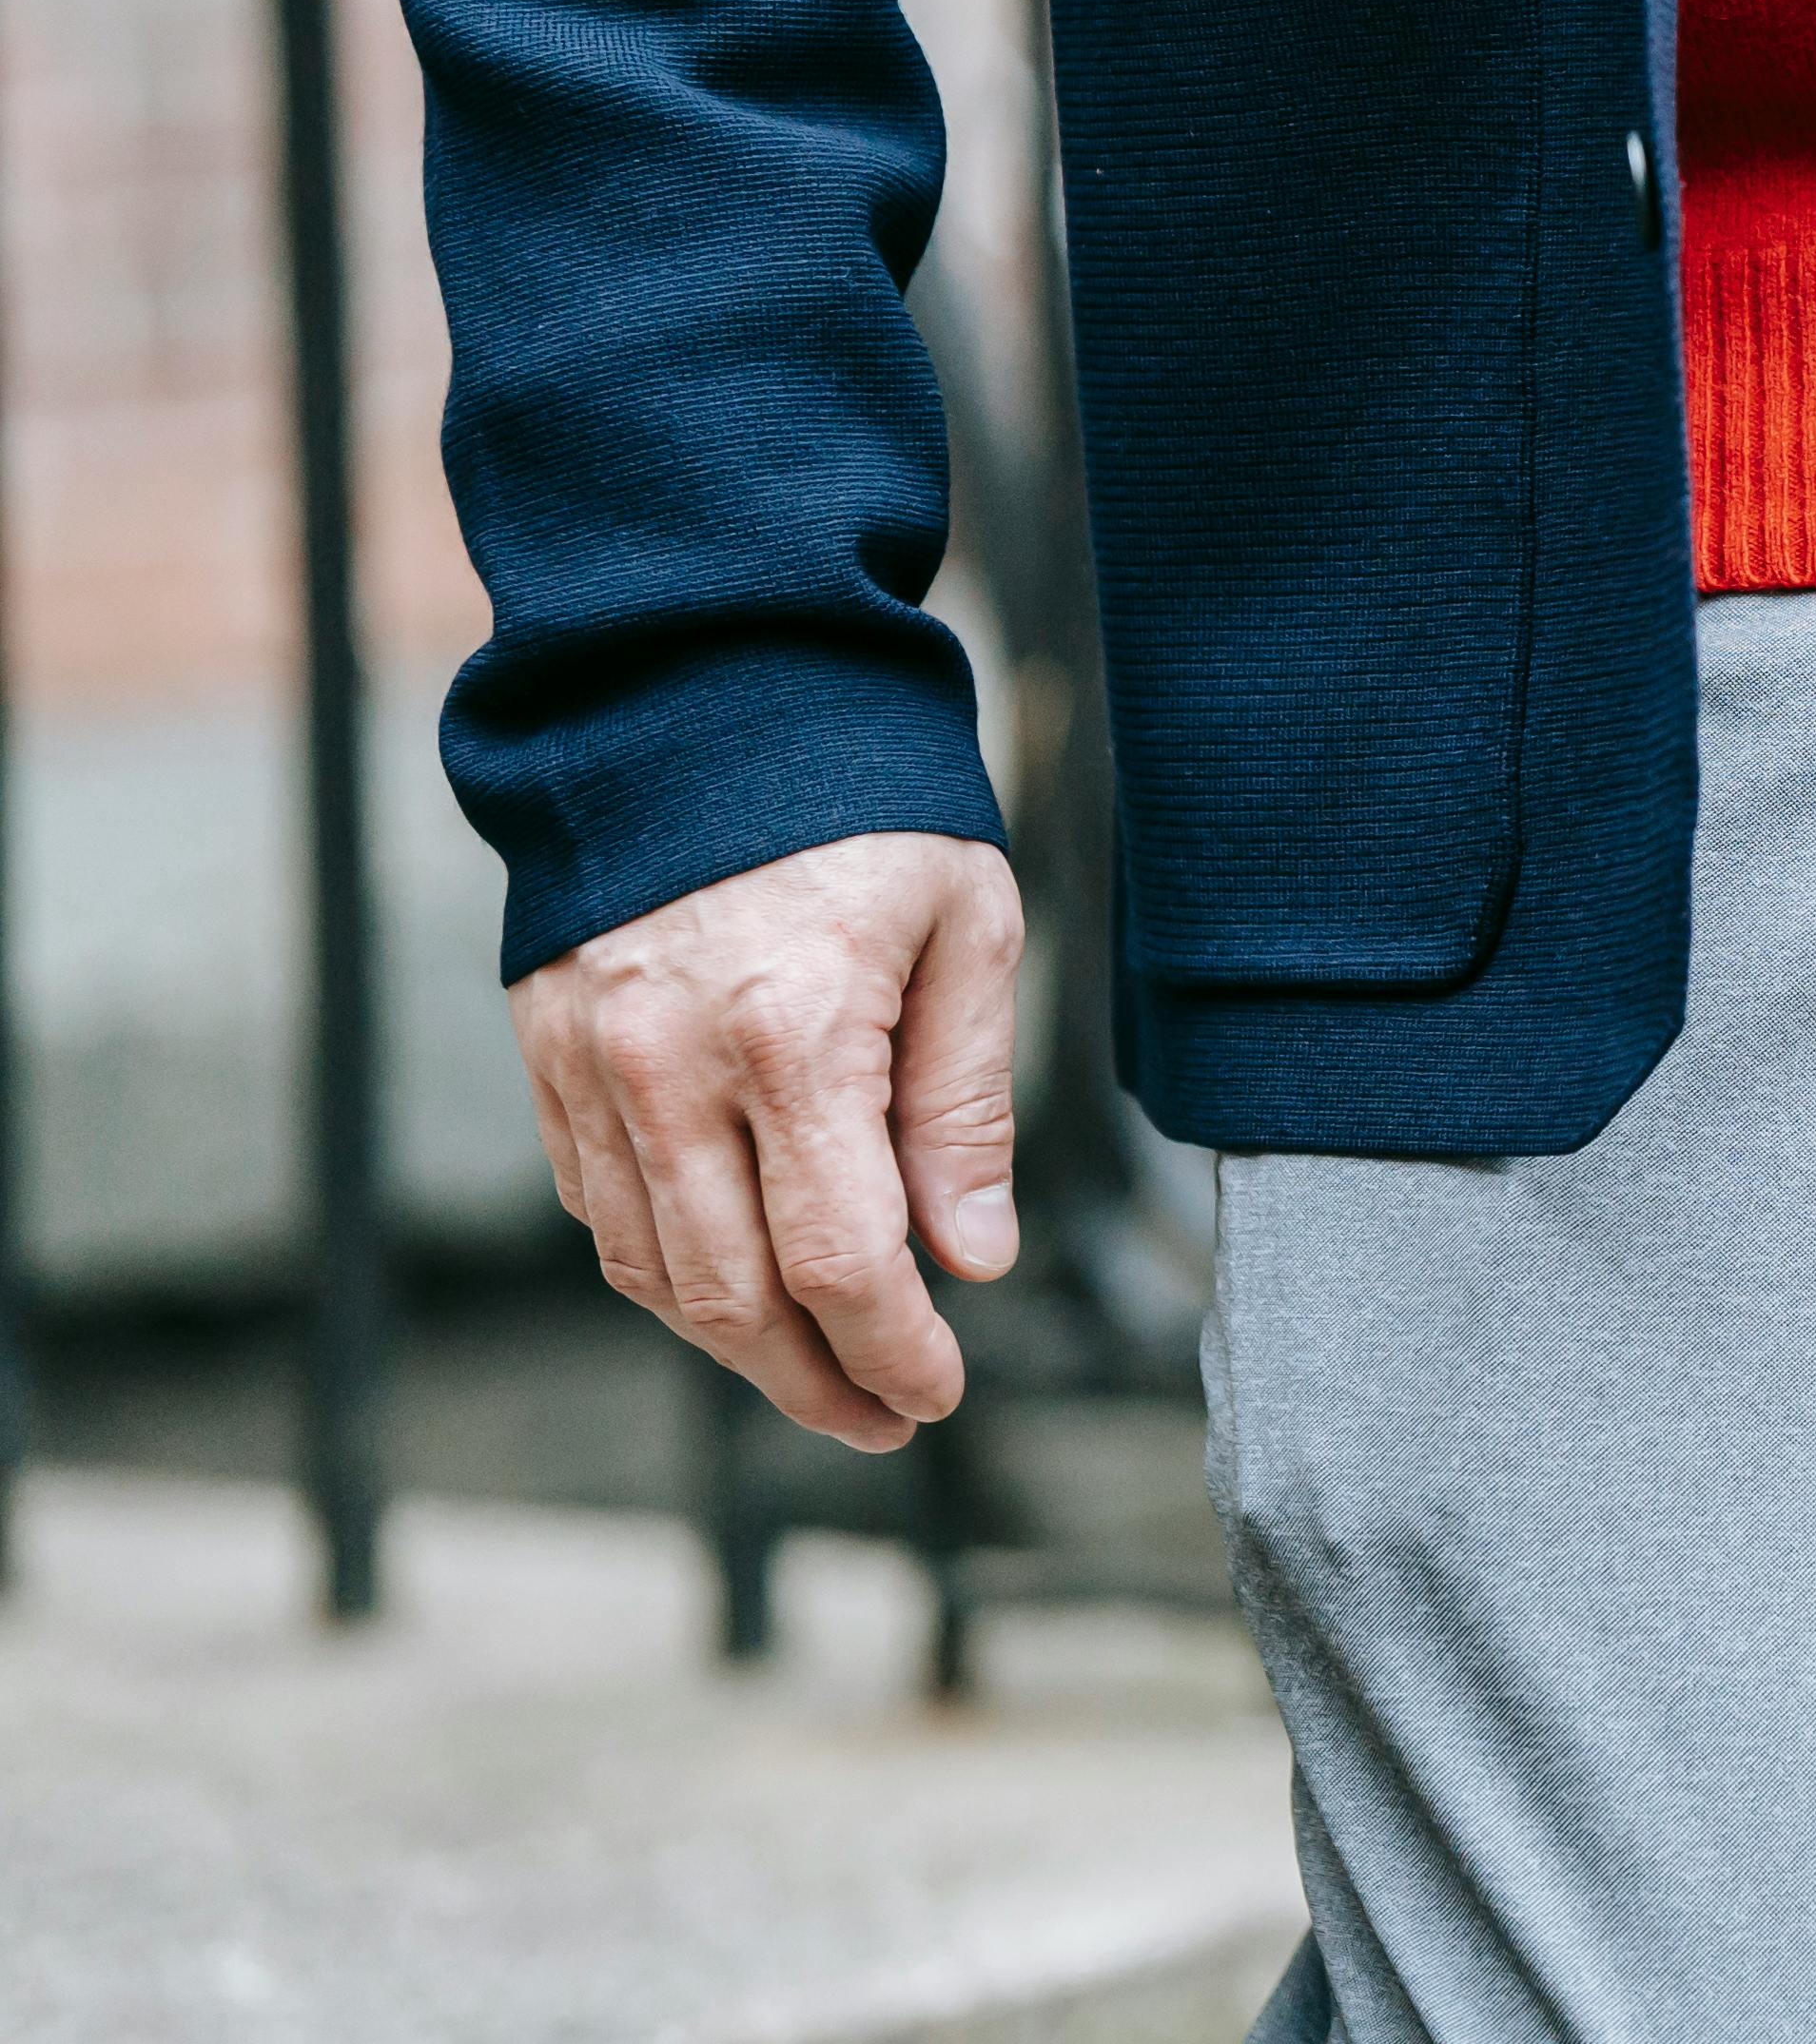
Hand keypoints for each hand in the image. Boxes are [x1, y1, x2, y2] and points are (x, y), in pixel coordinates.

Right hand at [508, 829, 1022, 1451]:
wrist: (701, 695)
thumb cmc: (866, 803)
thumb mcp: (969, 926)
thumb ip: (963, 1104)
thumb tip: (971, 1258)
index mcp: (792, 1033)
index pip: (837, 1260)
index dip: (891, 1349)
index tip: (938, 1392)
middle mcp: (669, 1066)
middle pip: (734, 1296)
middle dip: (816, 1380)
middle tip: (889, 1416)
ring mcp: (591, 1065)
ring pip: (653, 1270)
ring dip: (737, 1347)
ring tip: (825, 1373)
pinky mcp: (547, 1053)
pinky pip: (599, 1208)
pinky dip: (668, 1270)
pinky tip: (740, 1285)